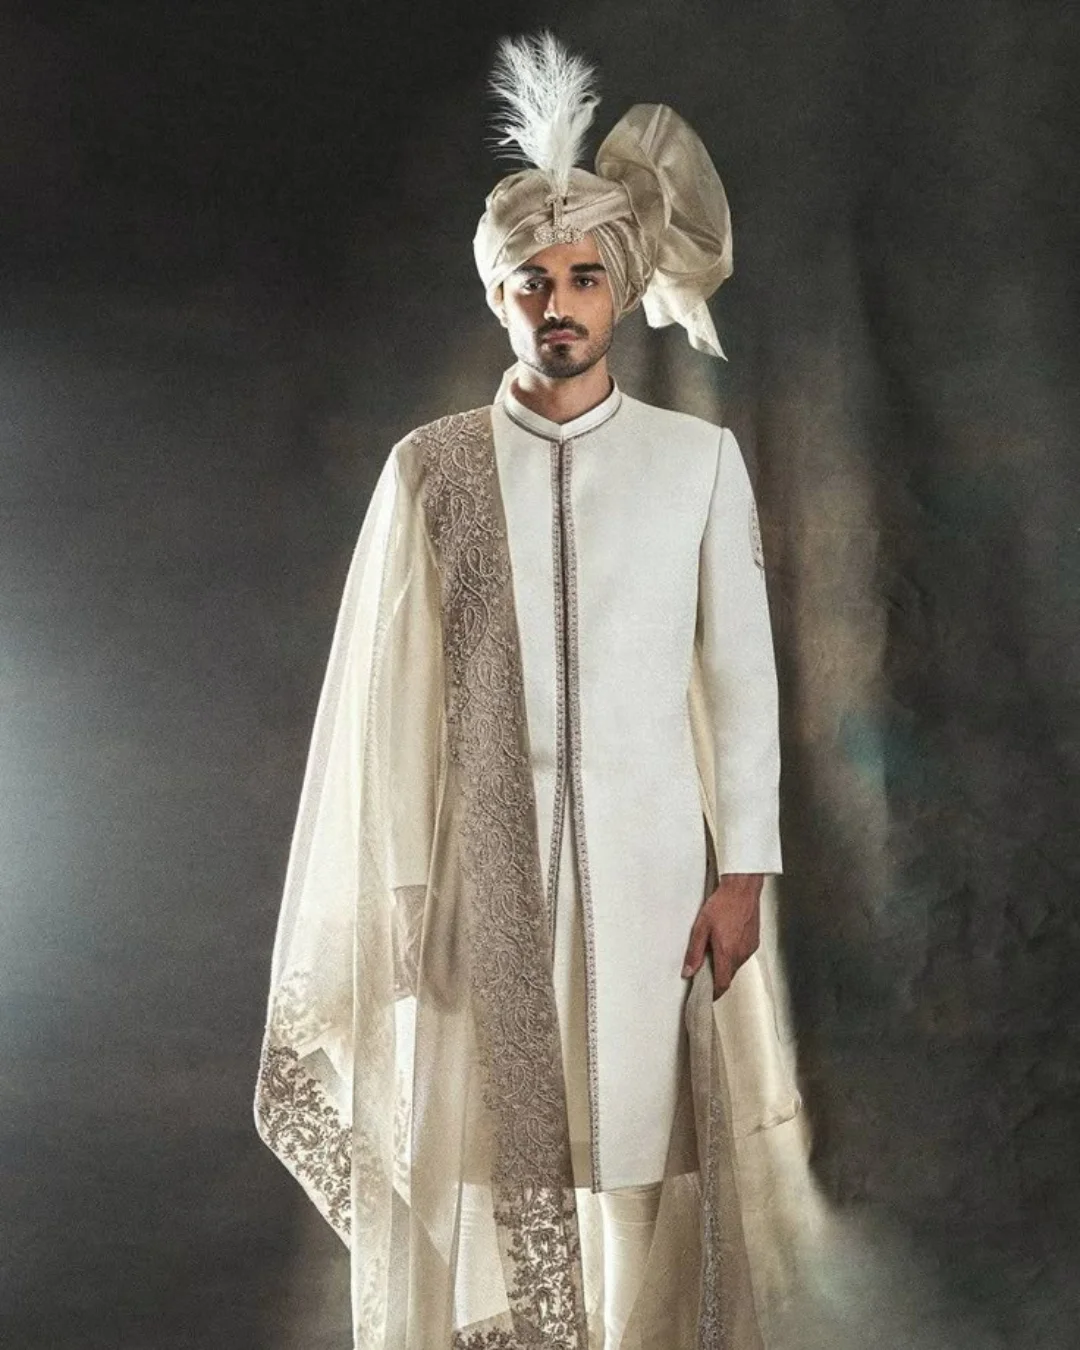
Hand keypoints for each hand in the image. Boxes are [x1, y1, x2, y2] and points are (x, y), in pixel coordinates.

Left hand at [682, 873, 762, 997]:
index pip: (722, 984)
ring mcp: (749, 948)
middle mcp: (741, 954)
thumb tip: (688, 971)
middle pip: (729, 976)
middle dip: (718, 976)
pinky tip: (727, 940)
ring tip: (715, 949)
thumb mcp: (701, 927)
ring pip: (736, 965)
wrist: (742, 889)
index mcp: (727, 953)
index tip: (707, 995)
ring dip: (726, 964)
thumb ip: (694, 952)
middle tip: (705, 968)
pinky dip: (734, 954)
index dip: (714, 993)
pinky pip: (742, 955)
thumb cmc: (723, 904)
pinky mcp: (754, 942)